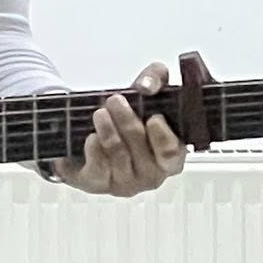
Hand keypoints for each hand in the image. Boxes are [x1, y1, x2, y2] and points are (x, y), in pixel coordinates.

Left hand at [56, 62, 185, 196]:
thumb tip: (146, 85)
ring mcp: (125, 183)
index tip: (154, 118)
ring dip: (108, 130)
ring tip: (100, 112)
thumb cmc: (129, 117)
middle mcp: (151, 173)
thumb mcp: (146, 91)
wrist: (89, 133)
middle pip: (140, 150)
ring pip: (118, 155)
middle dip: (127, 122)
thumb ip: (155, 78)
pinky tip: (90, 137)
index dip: (163, 137)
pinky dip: (94, 149)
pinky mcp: (98, 184)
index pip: (173, 154)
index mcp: (170, 155)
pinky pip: (98, 169)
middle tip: (115, 100)